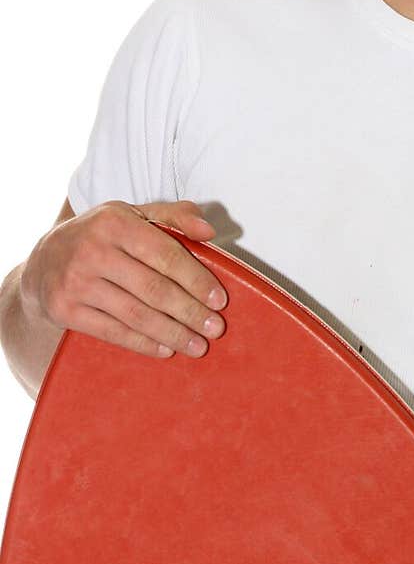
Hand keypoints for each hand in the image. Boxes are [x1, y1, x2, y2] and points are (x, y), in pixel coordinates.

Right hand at [20, 200, 226, 359]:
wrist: (43, 259)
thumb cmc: (101, 235)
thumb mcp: (133, 214)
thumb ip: (174, 216)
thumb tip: (209, 231)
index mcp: (116, 222)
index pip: (166, 255)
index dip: (197, 280)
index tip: (220, 300)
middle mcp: (93, 251)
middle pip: (154, 289)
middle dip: (190, 312)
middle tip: (215, 328)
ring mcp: (76, 283)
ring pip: (136, 315)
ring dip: (172, 333)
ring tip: (198, 345)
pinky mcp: (65, 310)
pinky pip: (113, 332)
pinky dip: (143, 343)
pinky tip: (166, 349)